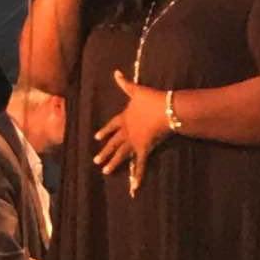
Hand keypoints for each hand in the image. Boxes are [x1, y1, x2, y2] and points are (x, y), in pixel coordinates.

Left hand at [93, 71, 169, 191]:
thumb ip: (124, 83)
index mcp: (124, 118)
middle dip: (104, 152)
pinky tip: (134, 187)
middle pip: (113, 143)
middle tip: (95, 161)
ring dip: (113, 163)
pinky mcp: (144, 149)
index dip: (104, 131)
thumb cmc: (151, 99)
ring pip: (121, 155)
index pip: (111, 126)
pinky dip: (138, 176)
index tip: (96, 137)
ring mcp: (134, 141)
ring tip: (105, 171)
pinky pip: (141, 165)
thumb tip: (115, 72)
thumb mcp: (136, 90)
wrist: (164, 109)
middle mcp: (126, 131)